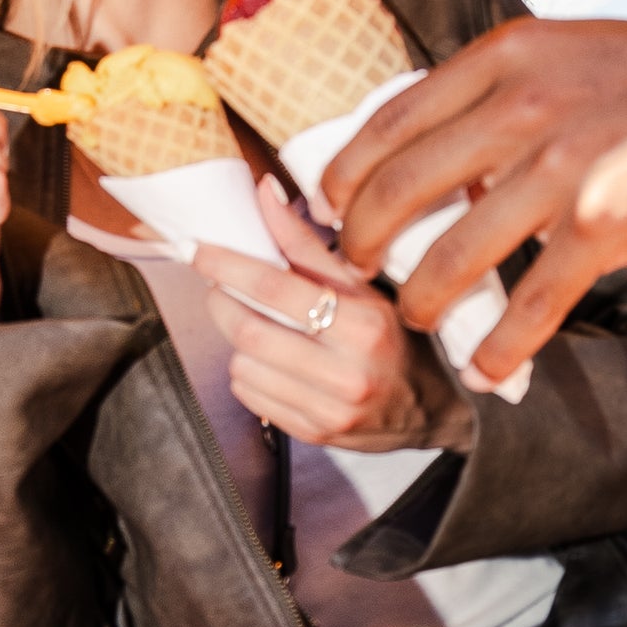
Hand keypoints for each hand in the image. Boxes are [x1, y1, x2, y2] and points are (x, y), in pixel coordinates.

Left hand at [191, 183, 427, 446]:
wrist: (428, 408)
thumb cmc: (392, 336)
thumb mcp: (362, 286)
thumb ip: (307, 243)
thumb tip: (265, 192)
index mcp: (365, 325)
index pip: (275, 288)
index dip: (228, 264)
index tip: (198, 248)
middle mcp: (349, 373)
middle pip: (249, 330)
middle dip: (220, 302)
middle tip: (218, 286)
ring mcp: (330, 410)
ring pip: (243, 365)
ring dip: (237, 341)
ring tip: (257, 326)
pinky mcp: (314, 434)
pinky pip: (250, 396)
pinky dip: (246, 372)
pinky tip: (270, 361)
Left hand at [323, 11, 626, 382]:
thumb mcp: (561, 53)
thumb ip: (497, 96)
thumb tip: (432, 157)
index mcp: (504, 60)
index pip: (389, 123)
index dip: (344, 175)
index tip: (329, 208)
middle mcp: (522, 109)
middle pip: (399, 191)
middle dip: (360, 244)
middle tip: (354, 272)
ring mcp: (563, 169)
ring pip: (452, 255)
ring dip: (422, 302)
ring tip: (418, 321)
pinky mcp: (607, 226)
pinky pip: (531, 304)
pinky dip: (499, 347)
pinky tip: (486, 367)